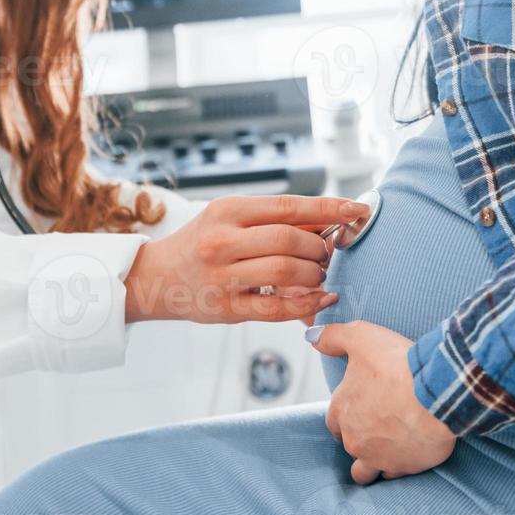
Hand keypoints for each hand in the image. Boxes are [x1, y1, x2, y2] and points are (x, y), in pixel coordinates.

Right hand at [124, 195, 369, 324]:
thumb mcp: (229, 219)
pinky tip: (321, 298)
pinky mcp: (227, 308)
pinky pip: (278, 308)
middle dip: (320, 247)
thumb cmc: (202, 243)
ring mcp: (223, 276)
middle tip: (326, 252)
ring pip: (287, 271)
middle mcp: (223, 240)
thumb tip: (327, 221)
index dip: (329, 208)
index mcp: (227, 210)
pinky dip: (307, 303)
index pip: (289, 206)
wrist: (158, 277)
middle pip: (291, 240)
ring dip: (314, 273)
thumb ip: (272, 220)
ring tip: (317, 273)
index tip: (357, 209)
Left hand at [310, 321, 456, 483]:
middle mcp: (354, 438)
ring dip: (372, 462)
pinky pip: (393, 475)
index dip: (346, 416)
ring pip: (365, 471)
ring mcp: (376, 457)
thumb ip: (334, 337)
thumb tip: (312, 337)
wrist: (437, 391)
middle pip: (349, 445)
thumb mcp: (362, 337)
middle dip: (360, 438)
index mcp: (341, 410)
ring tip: (388, 450)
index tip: (362, 409)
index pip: (333, 422)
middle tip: (380, 426)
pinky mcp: (402, 468)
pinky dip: (399, 467)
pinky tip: (409, 453)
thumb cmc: (399, 364)